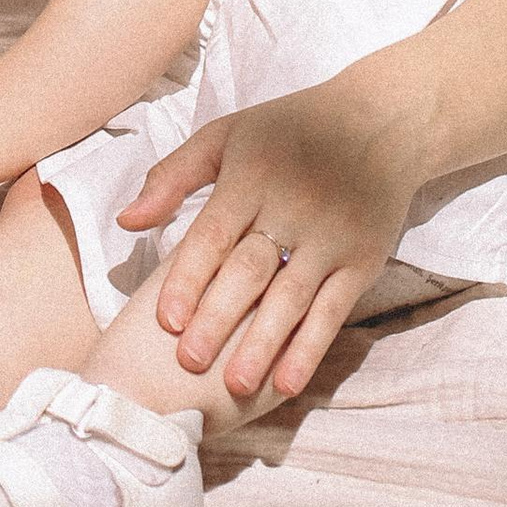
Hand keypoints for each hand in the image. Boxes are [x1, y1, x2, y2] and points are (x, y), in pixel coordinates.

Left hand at [117, 69, 432, 402]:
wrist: (380, 121)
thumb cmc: (288, 130)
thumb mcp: (227, 135)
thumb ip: (174, 176)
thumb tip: (126, 221)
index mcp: (252, 175)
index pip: (214, 233)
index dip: (189, 278)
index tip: (166, 320)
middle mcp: (292, 207)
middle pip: (250, 270)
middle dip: (219, 318)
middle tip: (189, 363)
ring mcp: (331, 236)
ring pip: (291, 297)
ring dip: (262, 344)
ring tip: (234, 385)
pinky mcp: (362, 260)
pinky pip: (332, 310)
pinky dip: (309, 348)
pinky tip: (286, 383)